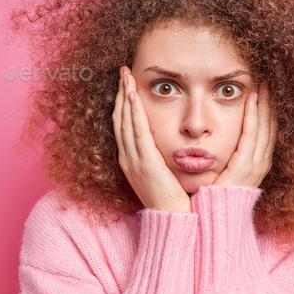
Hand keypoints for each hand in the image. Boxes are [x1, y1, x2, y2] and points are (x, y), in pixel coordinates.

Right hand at [112, 66, 191, 212]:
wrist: (172, 222)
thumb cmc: (172, 199)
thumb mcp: (163, 173)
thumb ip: (161, 157)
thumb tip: (168, 142)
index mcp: (132, 160)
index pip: (124, 125)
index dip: (123, 103)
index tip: (126, 84)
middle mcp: (128, 158)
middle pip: (120, 119)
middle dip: (121, 94)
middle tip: (123, 71)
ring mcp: (133, 160)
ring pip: (125, 122)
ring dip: (124, 97)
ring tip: (126, 76)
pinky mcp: (144, 163)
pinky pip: (136, 132)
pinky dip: (133, 112)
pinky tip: (132, 96)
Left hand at [212, 80, 277, 187]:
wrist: (212, 218)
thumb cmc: (214, 195)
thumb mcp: (225, 171)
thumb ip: (228, 155)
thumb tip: (219, 139)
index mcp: (256, 164)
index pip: (266, 132)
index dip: (267, 112)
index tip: (265, 93)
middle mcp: (260, 164)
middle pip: (269, 127)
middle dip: (269, 104)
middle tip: (267, 83)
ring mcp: (255, 166)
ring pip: (264, 128)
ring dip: (264, 105)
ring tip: (263, 86)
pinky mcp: (245, 167)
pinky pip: (251, 135)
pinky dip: (252, 116)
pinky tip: (252, 100)